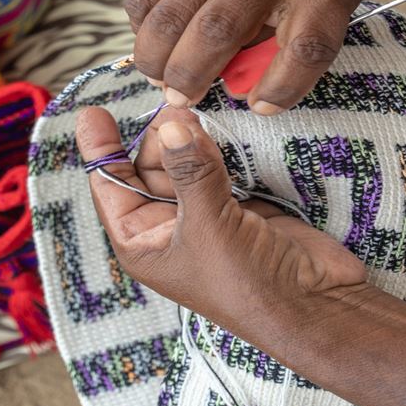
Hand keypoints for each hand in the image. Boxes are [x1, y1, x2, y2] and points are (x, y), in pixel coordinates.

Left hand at [74, 105, 368, 340]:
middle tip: (170, 101)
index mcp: (143, 243)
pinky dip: (216, 145)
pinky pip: (218, 165)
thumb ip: (189, 170)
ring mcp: (205, 215)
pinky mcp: (240, 204)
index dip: (101, 151)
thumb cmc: (246, 284)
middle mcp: (168, 228)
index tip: (92, 113)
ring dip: (185, 137)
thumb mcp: (208, 225)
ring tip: (190, 105)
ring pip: (184, 164)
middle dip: (154, 136)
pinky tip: (216, 123)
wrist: (313, 303)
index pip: (111, 189)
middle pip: (147, 168)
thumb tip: (169, 123)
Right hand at [123, 0, 384, 115]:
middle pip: (216, 32)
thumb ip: (294, 51)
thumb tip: (241, 92)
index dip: (280, 88)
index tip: (259, 105)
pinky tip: (155, 37)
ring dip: (155, 58)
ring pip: (169, 15)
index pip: (306, 49)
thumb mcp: (334, 8)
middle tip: (181, 98)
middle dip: (188, 78)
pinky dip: (141, 24)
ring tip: (160, 76)